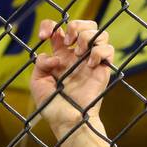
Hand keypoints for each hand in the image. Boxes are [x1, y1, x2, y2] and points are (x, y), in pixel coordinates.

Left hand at [31, 18, 112, 136]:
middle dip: (75, 25)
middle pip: (83, 25)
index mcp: (60, 56)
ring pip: (98, 32)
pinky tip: (89, 64)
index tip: (44, 36)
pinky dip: (99, 51)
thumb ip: (40, 65)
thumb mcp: (38, 84)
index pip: (58, 30)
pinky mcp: (103, 69)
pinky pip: (108, 49)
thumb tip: (54, 56)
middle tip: (68, 42)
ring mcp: (90, 61)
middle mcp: (76, 56)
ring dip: (86, 36)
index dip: (50, 25)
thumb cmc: (52, 107)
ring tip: (79, 54)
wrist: (68, 122)